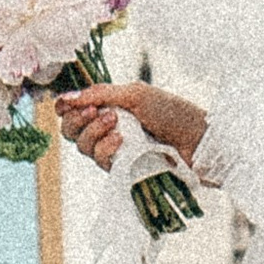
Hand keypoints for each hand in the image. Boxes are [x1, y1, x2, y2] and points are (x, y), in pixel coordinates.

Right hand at [55, 83, 207, 173]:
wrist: (197, 141)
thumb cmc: (173, 113)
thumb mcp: (136, 94)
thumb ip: (101, 94)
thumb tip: (67, 98)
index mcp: (110, 106)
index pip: (74, 109)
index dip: (65, 107)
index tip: (67, 104)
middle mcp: (108, 128)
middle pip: (70, 130)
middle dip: (78, 119)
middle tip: (97, 111)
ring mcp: (114, 150)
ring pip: (83, 146)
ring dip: (94, 131)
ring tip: (116, 123)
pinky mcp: (121, 169)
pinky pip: (99, 160)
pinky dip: (106, 148)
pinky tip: (121, 140)